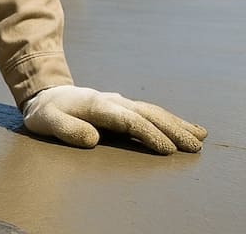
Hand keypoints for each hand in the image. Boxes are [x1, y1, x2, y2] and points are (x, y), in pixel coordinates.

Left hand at [22, 85, 206, 153]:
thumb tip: (92, 139)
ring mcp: (120, 102)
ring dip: (177, 124)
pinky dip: (170, 119)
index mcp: (98, 105)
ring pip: (153, 111)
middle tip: (196, 147)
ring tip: (201, 137)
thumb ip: (67, 130)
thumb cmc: (46, 113)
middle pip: (148, 114)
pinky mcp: (123, 106)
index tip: (168, 150)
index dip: (149, 135)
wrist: (45, 95)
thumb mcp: (47, 122)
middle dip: (173, 130)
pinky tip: (187, 127)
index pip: (129, 121)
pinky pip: (150, 112)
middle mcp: (113, 101)